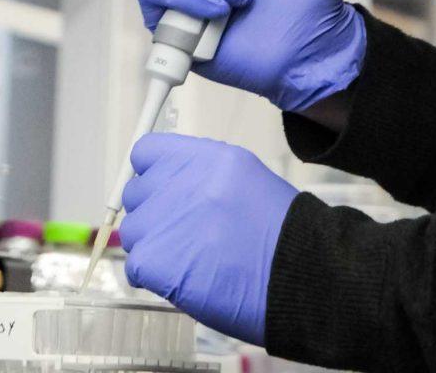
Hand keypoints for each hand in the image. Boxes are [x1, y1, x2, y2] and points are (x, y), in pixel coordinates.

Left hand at [120, 133, 296, 346]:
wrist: (301, 278)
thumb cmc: (281, 238)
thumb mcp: (245, 180)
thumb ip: (201, 176)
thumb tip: (168, 186)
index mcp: (206, 157)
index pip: (147, 153)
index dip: (152, 176)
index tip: (162, 194)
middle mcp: (181, 181)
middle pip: (137, 194)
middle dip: (154, 215)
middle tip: (183, 237)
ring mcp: (165, 218)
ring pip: (134, 231)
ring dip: (154, 248)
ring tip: (190, 263)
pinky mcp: (155, 258)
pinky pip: (135, 266)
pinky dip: (153, 278)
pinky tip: (184, 282)